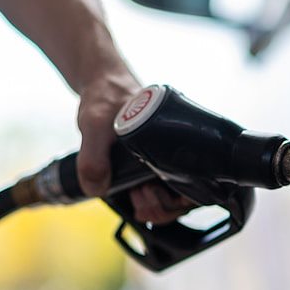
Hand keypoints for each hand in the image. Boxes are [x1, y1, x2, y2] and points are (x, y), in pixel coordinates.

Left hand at [76, 73, 194, 224]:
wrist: (102, 81)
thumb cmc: (108, 94)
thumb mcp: (94, 124)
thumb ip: (93, 158)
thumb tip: (97, 189)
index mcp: (177, 144)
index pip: (196, 187)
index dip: (177, 202)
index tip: (149, 194)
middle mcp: (178, 152)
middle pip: (186, 196)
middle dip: (163, 207)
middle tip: (140, 199)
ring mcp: (167, 158)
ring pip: (175, 195)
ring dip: (157, 205)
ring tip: (136, 199)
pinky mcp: (154, 161)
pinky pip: (163, 188)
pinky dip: (150, 199)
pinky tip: (134, 198)